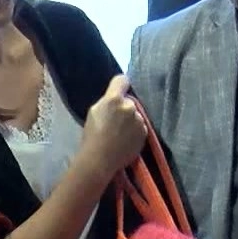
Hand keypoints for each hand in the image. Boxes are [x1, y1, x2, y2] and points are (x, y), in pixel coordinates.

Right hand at [73, 75, 147, 192]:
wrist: (100, 158)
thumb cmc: (92, 135)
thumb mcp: (94, 111)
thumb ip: (107, 100)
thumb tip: (116, 96)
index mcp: (114, 99)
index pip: (122, 80)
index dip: (120, 85)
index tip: (120, 90)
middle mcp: (130, 107)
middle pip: (130, 101)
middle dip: (124, 107)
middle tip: (115, 121)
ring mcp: (139, 120)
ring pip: (136, 115)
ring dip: (131, 120)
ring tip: (120, 133)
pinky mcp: (145, 133)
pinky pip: (141, 127)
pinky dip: (135, 131)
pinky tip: (126, 140)